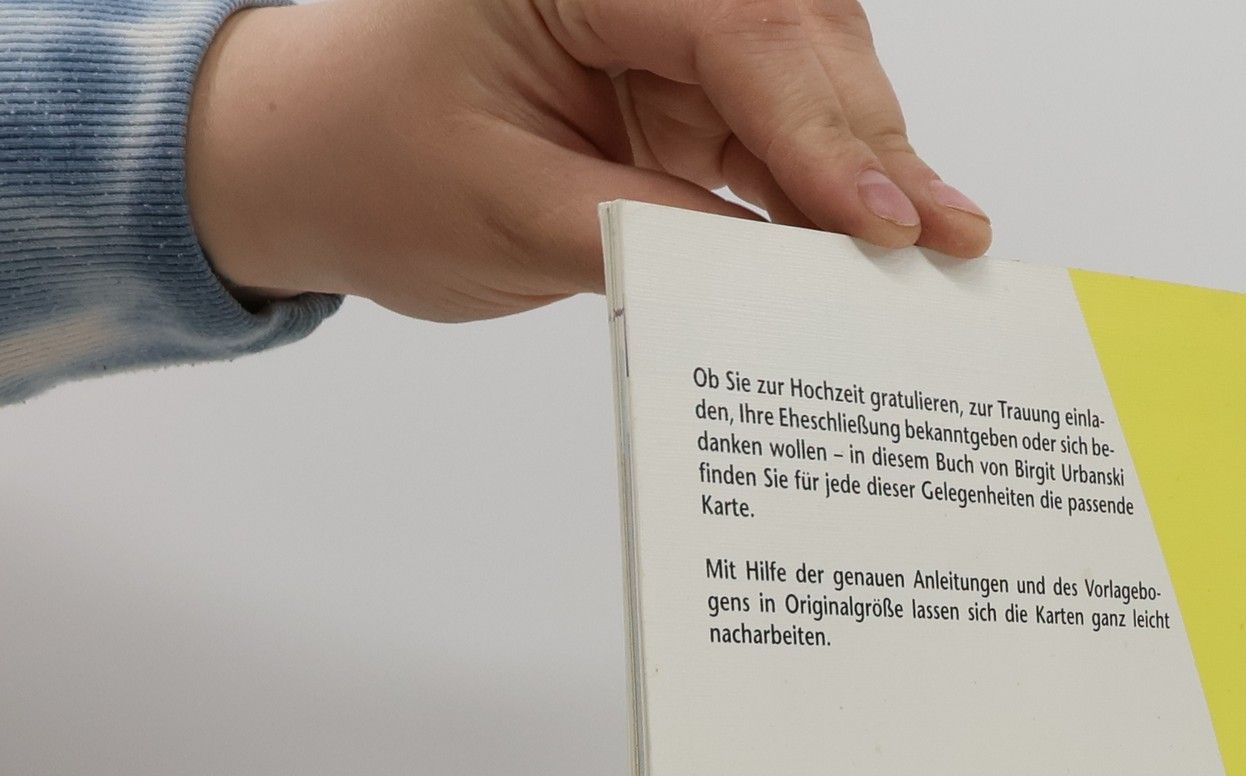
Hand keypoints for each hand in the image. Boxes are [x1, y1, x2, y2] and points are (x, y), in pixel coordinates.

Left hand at [185, 0, 991, 320]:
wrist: (303, 163)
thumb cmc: (366, 164)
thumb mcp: (506, 214)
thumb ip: (650, 237)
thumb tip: (787, 279)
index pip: (730, 27)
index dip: (819, 128)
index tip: (883, 221)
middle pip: (794, 32)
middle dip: (868, 140)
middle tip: (941, 238)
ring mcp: (659, 23)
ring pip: (806, 70)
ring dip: (866, 161)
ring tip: (933, 245)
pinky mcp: (677, 82)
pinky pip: (777, 124)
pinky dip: (829, 186)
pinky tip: (880, 236)